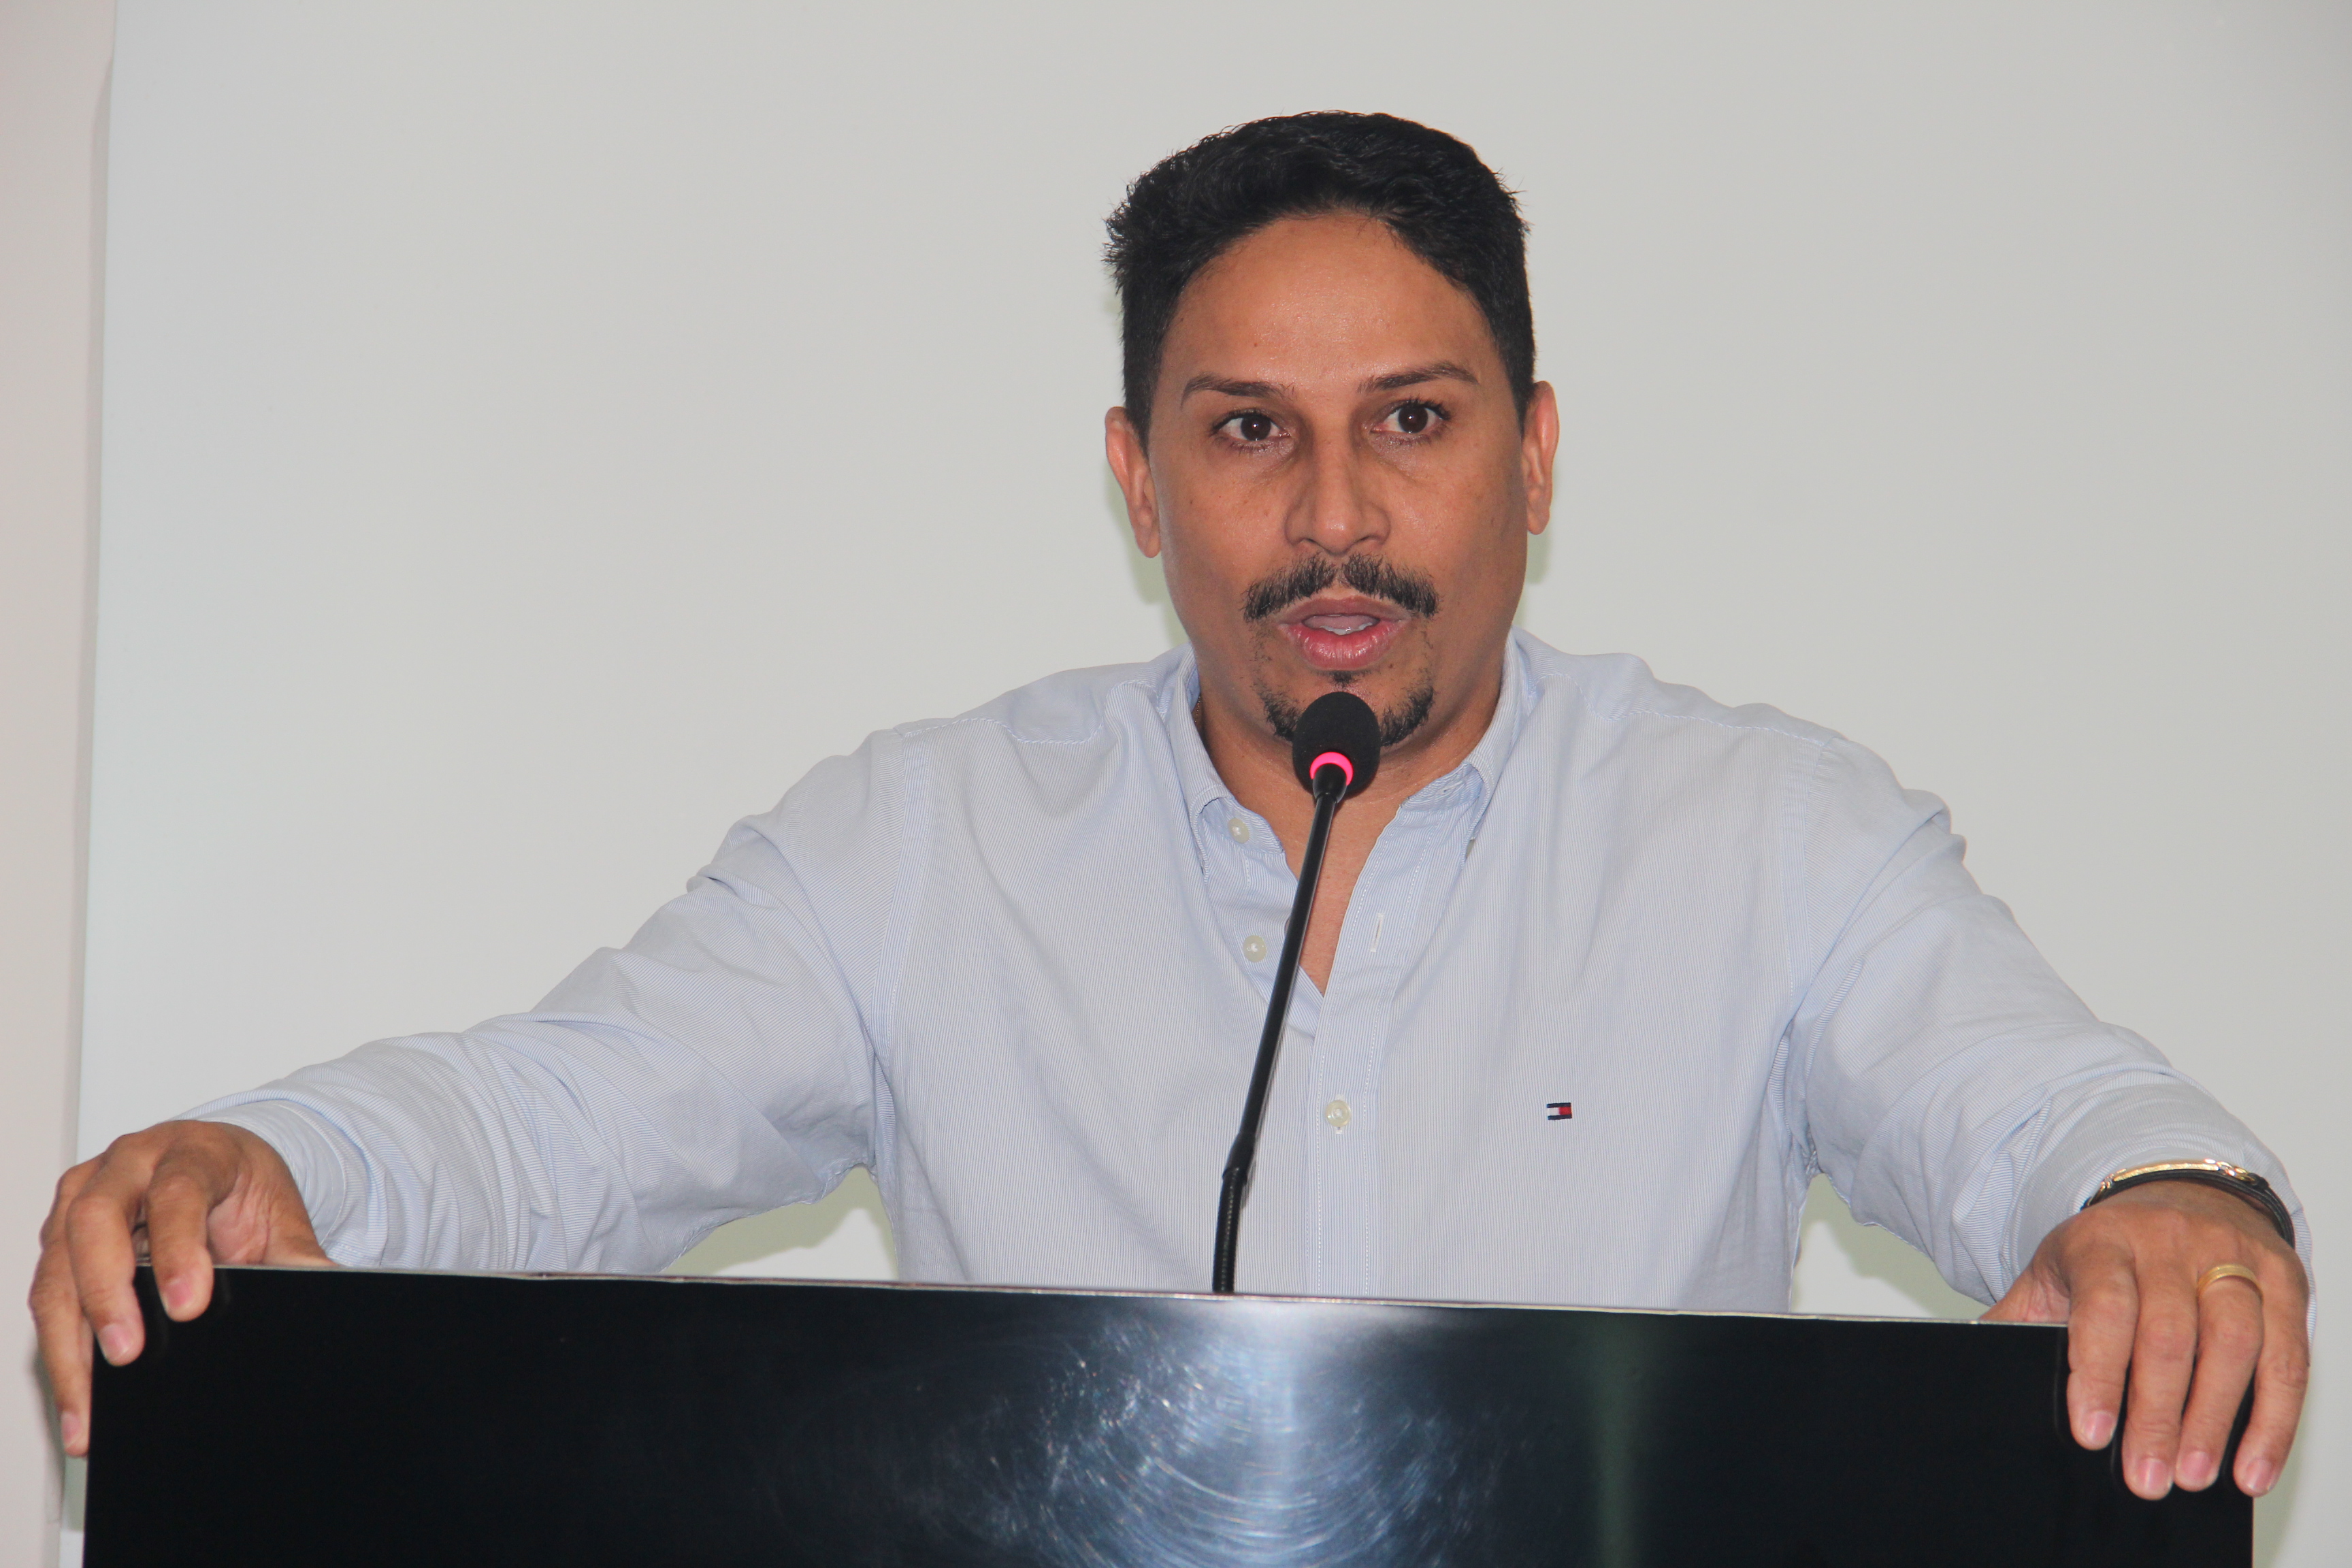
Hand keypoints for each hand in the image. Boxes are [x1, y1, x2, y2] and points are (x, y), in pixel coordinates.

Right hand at [30, 1120, 331, 1456]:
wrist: (215, 1165)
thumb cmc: (241, 1188)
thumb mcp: (279, 1214)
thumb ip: (298, 1257)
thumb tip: (326, 1295)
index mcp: (193, 1150)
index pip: (179, 1192)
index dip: (179, 1248)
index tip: (188, 1307)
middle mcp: (128, 1164)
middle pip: (97, 1220)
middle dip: (107, 1292)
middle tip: (128, 1355)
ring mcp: (83, 1195)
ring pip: (58, 1263)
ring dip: (67, 1339)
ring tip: (88, 1407)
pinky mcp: (59, 1233)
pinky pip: (47, 1291)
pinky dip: (59, 1348)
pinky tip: (77, 1397)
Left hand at [1985, 1180, 2306, 1499]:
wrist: (2176, 1194)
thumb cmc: (2109, 1250)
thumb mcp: (2055, 1272)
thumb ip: (2018, 1319)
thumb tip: (1970, 1363)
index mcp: (2101, 1239)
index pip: (2104, 1307)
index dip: (2100, 1373)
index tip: (2092, 1433)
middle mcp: (2169, 1241)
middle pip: (2170, 1334)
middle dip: (2158, 1415)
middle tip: (2146, 1476)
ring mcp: (2230, 1255)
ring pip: (2234, 1343)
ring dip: (2217, 1421)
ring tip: (2193, 1476)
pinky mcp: (2281, 1275)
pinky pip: (2288, 1355)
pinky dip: (2274, 1419)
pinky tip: (2251, 1465)